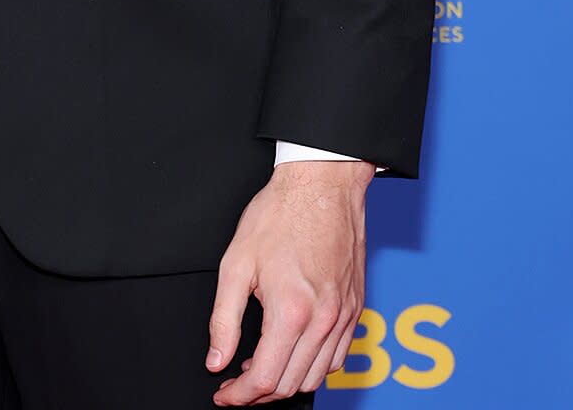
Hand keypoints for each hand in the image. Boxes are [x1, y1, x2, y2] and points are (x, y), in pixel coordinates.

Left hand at [206, 158, 372, 403]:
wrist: (323, 184)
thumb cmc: (279, 214)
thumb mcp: (236, 262)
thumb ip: (223, 318)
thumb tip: (216, 360)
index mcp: (291, 312)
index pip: (266, 380)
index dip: (239, 396)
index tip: (224, 393)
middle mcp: (324, 321)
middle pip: (292, 385)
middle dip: (259, 394)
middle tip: (236, 383)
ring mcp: (344, 316)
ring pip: (317, 377)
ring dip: (287, 382)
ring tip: (260, 366)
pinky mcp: (355, 308)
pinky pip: (338, 357)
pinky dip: (314, 367)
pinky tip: (292, 351)